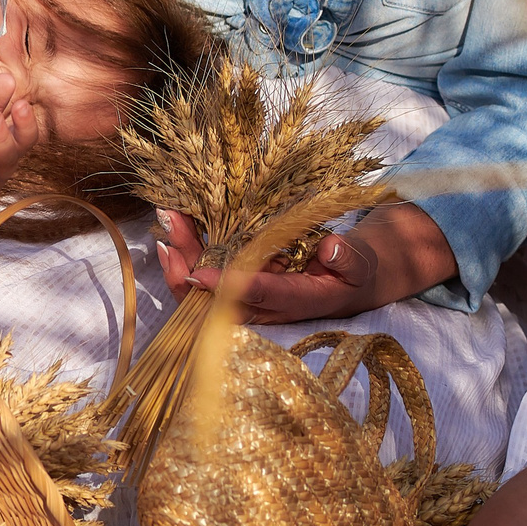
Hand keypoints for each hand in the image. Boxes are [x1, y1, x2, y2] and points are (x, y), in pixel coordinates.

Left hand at [154, 208, 384, 322]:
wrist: (346, 282)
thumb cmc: (351, 272)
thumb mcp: (359, 264)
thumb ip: (349, 259)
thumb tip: (331, 248)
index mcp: (294, 302)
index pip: (257, 297)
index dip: (229, 287)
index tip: (202, 275)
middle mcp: (262, 306)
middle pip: (216, 300)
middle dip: (188, 272)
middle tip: (170, 241)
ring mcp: (245, 296)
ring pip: (202, 289)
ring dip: (181, 256)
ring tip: (167, 219)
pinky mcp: (236, 282)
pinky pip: (203, 276)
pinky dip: (185, 253)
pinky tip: (171, 227)